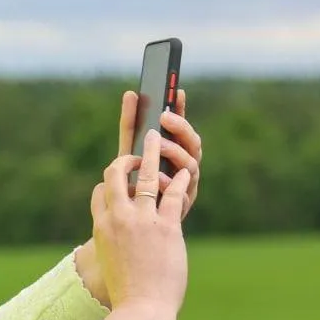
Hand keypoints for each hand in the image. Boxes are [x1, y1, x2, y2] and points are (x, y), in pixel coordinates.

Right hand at [91, 138, 191, 319]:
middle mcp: (119, 219)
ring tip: (157, 140)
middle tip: (137, 153)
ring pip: (146, 177)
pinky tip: (185, 173)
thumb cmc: (127, 295)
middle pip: (116, 176)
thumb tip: (119, 245)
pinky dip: (180, 181)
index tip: (119, 182)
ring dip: (153, 154)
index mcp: (102, 228)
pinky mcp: (166, 228)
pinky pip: (173, 195)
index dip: (108, 184)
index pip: (99, 193)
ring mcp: (143, 221)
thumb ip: (113, 246)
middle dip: (125, 160)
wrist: (141, 309)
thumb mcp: (111, 264)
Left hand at [116, 88, 202, 220]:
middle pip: (193, 143)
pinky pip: (182, 191)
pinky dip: (171, 183)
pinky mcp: (181, 205)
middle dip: (180, 128)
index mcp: (176, 150)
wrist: (127, 228)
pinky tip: (160, 178)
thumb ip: (132, 126)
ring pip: (190, 164)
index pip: (183, 127)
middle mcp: (185, 166)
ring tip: (159, 146)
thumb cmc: (130, 183)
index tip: (176, 91)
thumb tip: (131, 94)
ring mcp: (186, 185)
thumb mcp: (129, 151)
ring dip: (175, 152)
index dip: (182, 108)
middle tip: (165, 117)